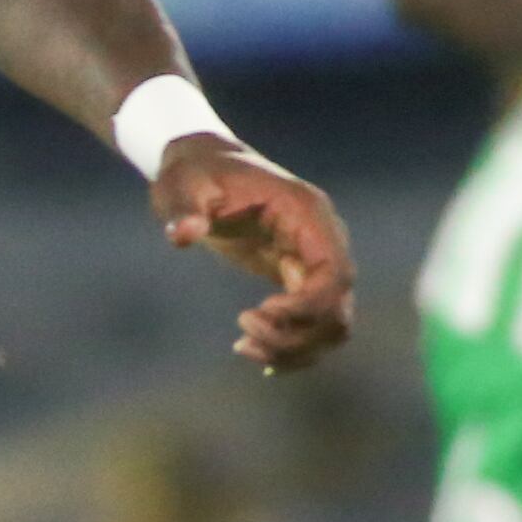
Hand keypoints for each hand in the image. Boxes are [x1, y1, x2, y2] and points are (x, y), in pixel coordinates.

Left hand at [152, 137, 355, 373]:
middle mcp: (322, 239)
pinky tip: (254, 353)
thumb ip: (185, 209)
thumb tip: (183, 233)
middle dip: (295, 334)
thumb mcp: (183, 186)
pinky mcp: (297, 277)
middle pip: (338, 307)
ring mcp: (314, 260)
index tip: (261, 312)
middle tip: (242, 331)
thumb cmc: (194, 174)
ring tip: (243, 346)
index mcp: (307, 213)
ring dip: (294, 349)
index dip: (307, 306)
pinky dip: (291, 347)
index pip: (336, 273)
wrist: (200, 168)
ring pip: (331, 324)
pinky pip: (313, 323)